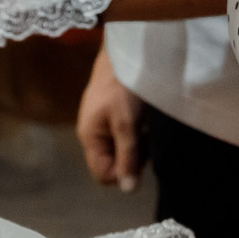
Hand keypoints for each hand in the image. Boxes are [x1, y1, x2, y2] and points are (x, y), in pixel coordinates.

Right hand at [77, 45, 143, 190]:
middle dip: (133, 157)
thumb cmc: (123, 86)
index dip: (123, 173)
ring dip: (138, 143)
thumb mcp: (126, 123)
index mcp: (89, 136)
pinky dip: (139, 130)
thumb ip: (127, 156)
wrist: (127, 47)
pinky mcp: (114, 109)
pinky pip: (126, 132)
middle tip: (147, 139)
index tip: (141, 158)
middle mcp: (94, 132)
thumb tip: (127, 190)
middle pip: (114, 161)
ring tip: (149, 126)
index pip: (103, 174)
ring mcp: (103, 120)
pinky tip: (148, 118)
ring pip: (122, 147)